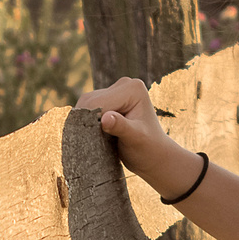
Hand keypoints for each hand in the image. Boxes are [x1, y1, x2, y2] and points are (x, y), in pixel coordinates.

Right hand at [76, 78, 199, 196]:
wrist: (153, 155)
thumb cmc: (148, 148)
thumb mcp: (136, 138)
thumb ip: (121, 127)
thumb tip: (105, 119)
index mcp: (133, 89)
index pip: (99, 102)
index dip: (91, 120)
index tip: (90, 140)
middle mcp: (124, 84)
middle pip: (90, 101)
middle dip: (86, 121)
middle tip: (89, 142)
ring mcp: (115, 91)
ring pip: (85, 105)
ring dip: (84, 122)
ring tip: (92, 140)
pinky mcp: (108, 100)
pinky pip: (87, 109)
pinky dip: (86, 122)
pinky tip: (91, 135)